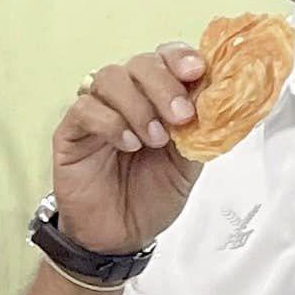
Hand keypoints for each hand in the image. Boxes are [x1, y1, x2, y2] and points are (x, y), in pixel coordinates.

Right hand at [53, 42, 206, 253]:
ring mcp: (97, 111)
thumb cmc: (151, 197)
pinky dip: (111, 122)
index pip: (166, 58)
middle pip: (140, 63)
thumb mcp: (189, 164)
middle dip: (164, 85)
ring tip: (154, 139)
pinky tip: (128, 144)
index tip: (197, 71)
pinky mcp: (71, 131)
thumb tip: (223, 103)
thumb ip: (202, 131)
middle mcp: (127, 97)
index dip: (181, 58)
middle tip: (181, 116)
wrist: (121, 236)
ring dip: (139, 105)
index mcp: (157, 98)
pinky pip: (85, 108)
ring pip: (110, 77)